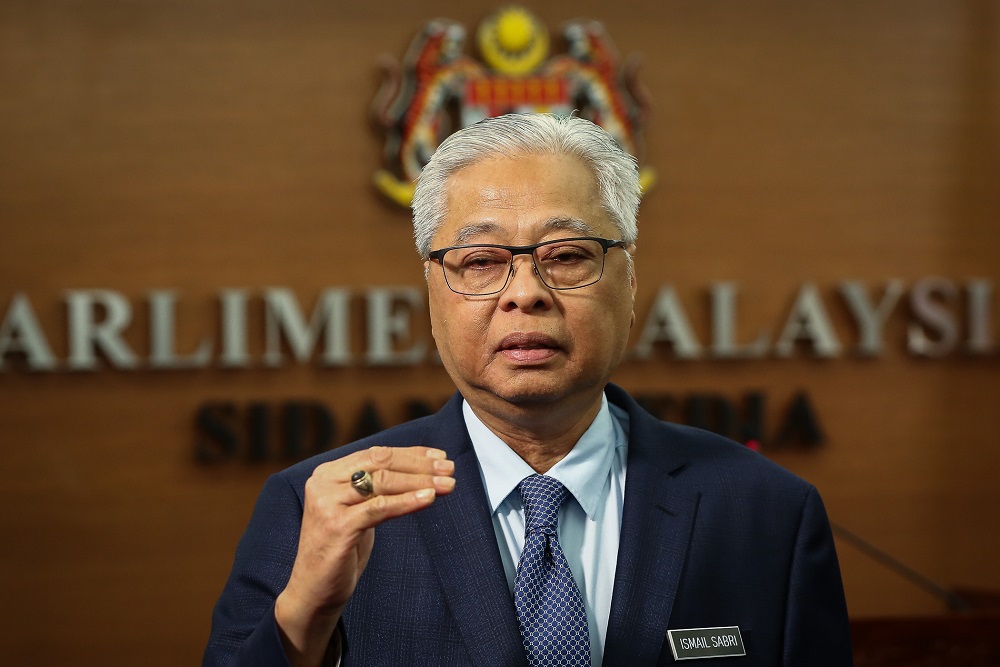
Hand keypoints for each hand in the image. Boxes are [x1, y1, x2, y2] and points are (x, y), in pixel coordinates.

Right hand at [274, 445, 455, 666]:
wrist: (313, 590)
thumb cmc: (341, 548)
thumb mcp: (359, 510)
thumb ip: (376, 488)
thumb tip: (420, 469)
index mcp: (328, 473)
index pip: (376, 454)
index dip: (411, 454)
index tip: (440, 456)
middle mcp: (324, 482)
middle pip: (381, 464)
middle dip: (420, 465)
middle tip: (450, 469)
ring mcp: (328, 503)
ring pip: (383, 483)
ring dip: (420, 482)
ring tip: (448, 485)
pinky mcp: (337, 525)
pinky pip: (379, 508)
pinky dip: (406, 502)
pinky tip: (429, 499)